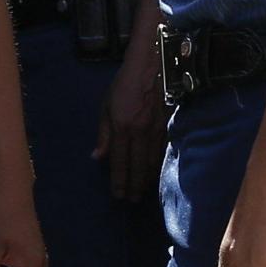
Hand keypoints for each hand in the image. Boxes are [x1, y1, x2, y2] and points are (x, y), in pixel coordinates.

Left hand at [95, 47, 165, 204]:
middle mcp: (140, 132)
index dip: (118, 180)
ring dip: (147, 179)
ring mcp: (157, 130)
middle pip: (137, 166)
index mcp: (122, 127)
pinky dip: (158, 166)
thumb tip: (97, 157)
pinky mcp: (168, 126)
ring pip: (152, 161)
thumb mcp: (106, 106)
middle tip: (132, 201)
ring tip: (143, 192)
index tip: (118, 196)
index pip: (119, 161)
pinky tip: (156, 174)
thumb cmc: (124, 84)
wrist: (152, 66)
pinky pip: (163, 152)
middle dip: (134, 186)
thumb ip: (103, 133)